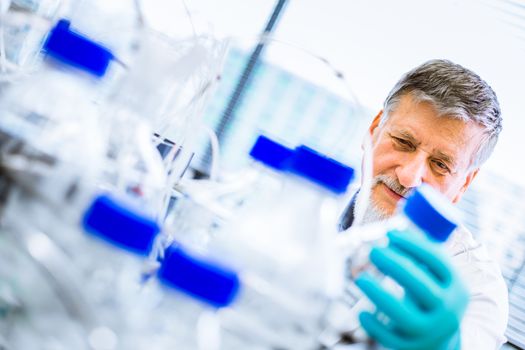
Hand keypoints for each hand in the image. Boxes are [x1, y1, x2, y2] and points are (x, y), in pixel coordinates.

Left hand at [355, 229, 468, 349]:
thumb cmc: (431, 297)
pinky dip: (375, 326)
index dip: (414, 245)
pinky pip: (391, 338)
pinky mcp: (413, 347)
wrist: (440, 340)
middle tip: (373, 251)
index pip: (438, 262)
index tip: (390, 233)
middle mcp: (448, 311)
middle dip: (395, 266)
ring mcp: (431, 332)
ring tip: (361, 279)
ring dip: (380, 295)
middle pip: (420, 287)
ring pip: (404, 315)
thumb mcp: (436, 277)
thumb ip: (421, 253)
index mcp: (456, 287)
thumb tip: (399, 220)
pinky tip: (362, 313)